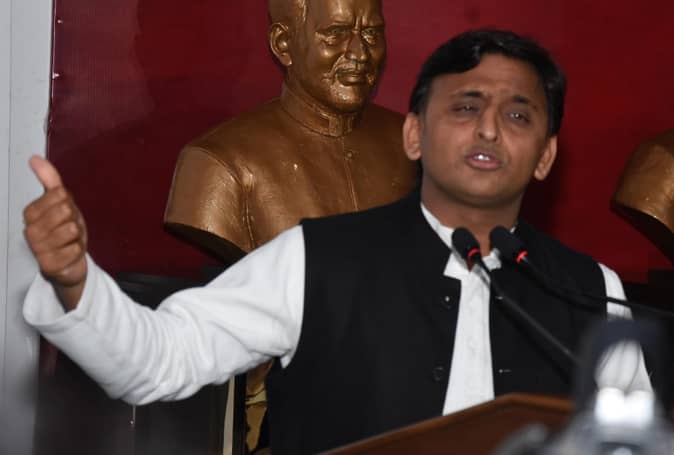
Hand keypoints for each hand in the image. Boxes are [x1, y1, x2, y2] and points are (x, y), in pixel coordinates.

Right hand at [23, 156, 86, 310]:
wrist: (68, 263)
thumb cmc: (64, 232)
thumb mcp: (61, 203)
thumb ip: (49, 180)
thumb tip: (36, 159)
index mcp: (31, 213)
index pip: (58, 194)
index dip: (69, 203)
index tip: (65, 213)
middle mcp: (31, 230)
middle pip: (66, 210)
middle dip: (75, 219)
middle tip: (69, 228)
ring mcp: (38, 248)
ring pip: (71, 229)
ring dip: (78, 235)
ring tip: (70, 240)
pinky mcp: (49, 264)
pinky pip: (74, 248)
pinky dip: (78, 249)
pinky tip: (70, 252)